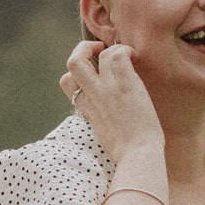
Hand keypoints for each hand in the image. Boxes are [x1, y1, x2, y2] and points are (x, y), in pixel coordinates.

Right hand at [60, 40, 164, 160]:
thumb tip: (110, 115)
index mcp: (86, 108)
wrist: (138, 155)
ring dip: (110, 48)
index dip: (76, 73)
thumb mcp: (104, 134)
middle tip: (98, 50)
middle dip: (82, 49)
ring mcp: (108, 88)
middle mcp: (93, 95)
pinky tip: (134, 58)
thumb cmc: (128, 152)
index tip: (93, 75)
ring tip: (125, 55)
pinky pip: (118, 54)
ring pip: (97, 54)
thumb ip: (100, 118)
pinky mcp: (125, 84)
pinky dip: (125, 50)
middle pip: (73, 62)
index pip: (66, 81)